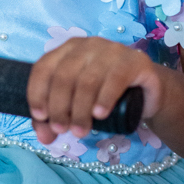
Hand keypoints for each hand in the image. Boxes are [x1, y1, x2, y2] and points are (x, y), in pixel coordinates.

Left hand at [26, 37, 166, 145]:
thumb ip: (57, 118)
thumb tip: (44, 137)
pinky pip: (115, 78)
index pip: (44, 67)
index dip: (37, 92)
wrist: (146, 92)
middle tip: (61, 130)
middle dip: (59, 106)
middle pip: (64, 75)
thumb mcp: (78, 106)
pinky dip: (104, 98)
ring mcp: (111, 50)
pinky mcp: (133, 61)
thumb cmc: (105, 96)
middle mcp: (87, 46)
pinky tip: (100, 114)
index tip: (40, 117)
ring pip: (88, 80)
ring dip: (80, 109)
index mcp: (67, 50)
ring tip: (80, 131)